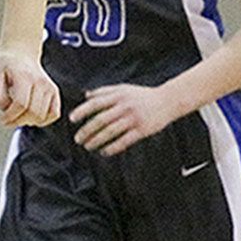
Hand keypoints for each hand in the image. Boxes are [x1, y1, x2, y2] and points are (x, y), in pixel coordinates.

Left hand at [0, 50, 59, 127]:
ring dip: (28, 121)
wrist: (22, 55)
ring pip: (42, 116)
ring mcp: (50, 87)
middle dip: (18, 121)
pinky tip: (32, 117)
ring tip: (19, 115)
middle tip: (9, 121)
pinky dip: (43, 120)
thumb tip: (6, 109)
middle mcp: (40, 82)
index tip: (3, 120)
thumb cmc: (7, 67)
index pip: (21, 104)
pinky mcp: (55, 92)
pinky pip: (54, 114)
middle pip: (33, 113)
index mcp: (25, 76)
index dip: (11, 116)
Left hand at [70, 82, 184, 155]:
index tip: (71, 119)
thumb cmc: (143, 96)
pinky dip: (112, 147)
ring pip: (110, 132)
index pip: (96, 103)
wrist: (168, 101)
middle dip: (86, 130)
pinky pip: (124, 141)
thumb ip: (104, 91)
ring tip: (87, 146)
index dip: (82, 111)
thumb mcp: (124, 89)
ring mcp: (134, 118)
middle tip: (77, 139)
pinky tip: (104, 151)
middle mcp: (125, 106)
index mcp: (118, 96)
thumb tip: (86, 95)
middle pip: (101, 120)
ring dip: (96, 140)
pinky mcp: (142, 130)